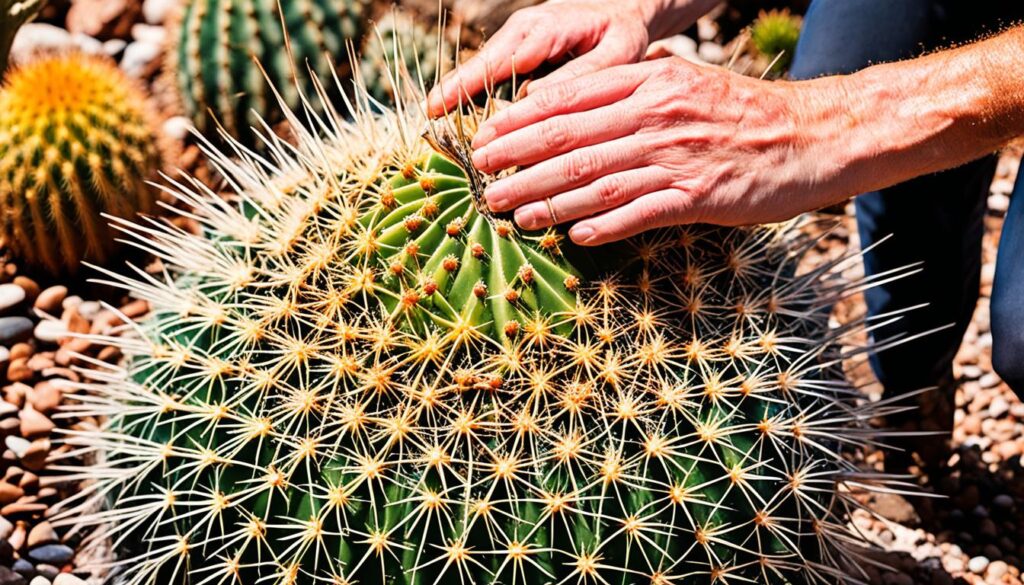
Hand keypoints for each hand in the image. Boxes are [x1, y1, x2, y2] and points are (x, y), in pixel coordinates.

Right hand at [426, 0, 654, 116]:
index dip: (474, 87)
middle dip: (455, 89)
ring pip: (481, 66)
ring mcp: (516, 38)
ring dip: (458, 92)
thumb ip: (580, 76)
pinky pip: (489, 71)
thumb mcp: (616, 53)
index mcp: (545, 28)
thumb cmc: (622, 34)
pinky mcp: (515, 49)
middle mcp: (523, 30)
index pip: (502, 61)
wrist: (621, 10)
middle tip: (430, 116)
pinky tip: (457, 115)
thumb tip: (534, 100)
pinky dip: (472, 91)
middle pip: (481, 62)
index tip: (451, 108)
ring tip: (435, 120)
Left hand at [470, 57, 855, 244]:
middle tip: (482, 180)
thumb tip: (572, 111)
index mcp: (650, 81)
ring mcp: (677, 155)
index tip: (486, 137)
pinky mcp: (699, 194)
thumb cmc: (742, 114)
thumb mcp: (685, 85)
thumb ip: (632, 94)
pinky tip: (573, 237)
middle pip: (572, 139)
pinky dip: (603, 225)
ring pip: (596, 178)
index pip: (569, 98)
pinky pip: (640, 212)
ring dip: (547, 199)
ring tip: (511, 213)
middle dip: (519, 161)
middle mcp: (657, 114)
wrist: (813, 135)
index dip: (521, 119)